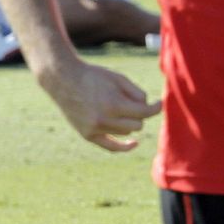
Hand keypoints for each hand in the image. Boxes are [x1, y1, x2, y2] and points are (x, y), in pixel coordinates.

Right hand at [40, 59, 160, 152]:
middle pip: (137, 125)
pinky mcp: (87, 135)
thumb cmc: (94, 76)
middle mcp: (104, 120)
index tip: (160, 104)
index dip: (155, 107)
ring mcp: (94, 130)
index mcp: (113, 105)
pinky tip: (134, 144)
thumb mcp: (119, 79)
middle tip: (134, 103)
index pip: (144, 113)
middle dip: (139, 114)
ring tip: (117, 106)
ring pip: (126, 132)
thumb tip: (148, 107)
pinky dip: (123, 146)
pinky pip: (110, 146)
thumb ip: (137, 94)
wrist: (64, 81)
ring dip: (128, 122)